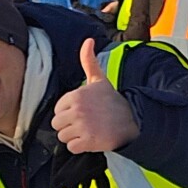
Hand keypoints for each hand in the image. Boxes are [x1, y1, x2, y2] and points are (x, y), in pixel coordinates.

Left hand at [51, 37, 138, 153]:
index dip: (67, 112)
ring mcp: (82, 127)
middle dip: (68, 126)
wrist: (131, 120)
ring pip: (62, 137)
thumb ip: (88, 61)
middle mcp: (77, 111)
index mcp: (76, 95)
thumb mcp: (99, 80)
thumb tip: (88, 41)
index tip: (81, 111)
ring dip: (73, 137)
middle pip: (57, 124)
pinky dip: (79, 146)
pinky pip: (71, 147)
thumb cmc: (111, 101)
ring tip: (87, 131)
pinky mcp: (87, 142)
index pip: (57, 110)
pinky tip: (90, 139)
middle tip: (83, 123)